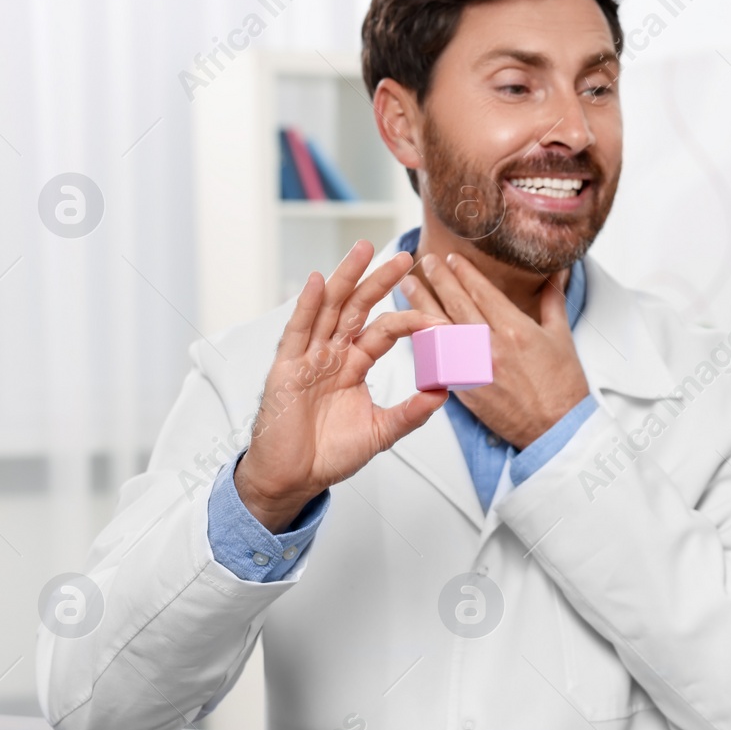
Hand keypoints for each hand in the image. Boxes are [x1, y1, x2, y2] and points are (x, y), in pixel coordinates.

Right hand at [235, 241, 450, 531]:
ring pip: (329, 309)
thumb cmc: (330, 454)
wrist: (295, 479)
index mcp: (353, 365)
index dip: (410, 320)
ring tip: (363, 250)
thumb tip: (444, 392)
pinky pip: (297, 332)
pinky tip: (317, 282)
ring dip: (345, 278)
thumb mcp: (381, 432)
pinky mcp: (286, 369)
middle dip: (379, 280)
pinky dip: (306, 306)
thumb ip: (411, 413)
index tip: (438, 318)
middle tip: (405, 257)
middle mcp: (332, 355)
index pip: (384, 331)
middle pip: (357, 307)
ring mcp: (308, 358)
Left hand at [405, 252, 589, 448]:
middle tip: (425, 262)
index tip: (451, 258)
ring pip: (441, 329)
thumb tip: (557, 272)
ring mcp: (474, 369)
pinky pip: (439, 360)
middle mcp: (490, 347)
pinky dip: (426, 341)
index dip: (463, 272)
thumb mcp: (561, 337)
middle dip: (439, 279)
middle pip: (458, 304)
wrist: (556, 429)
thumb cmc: (562, 388)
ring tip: (409, 287)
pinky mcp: (464, 389)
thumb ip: (553, 300)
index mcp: (515, 330)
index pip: (482, 291)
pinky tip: (414, 329)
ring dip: (422, 305)